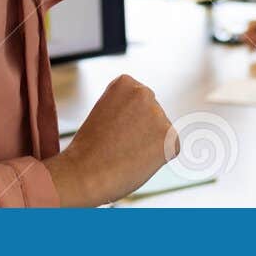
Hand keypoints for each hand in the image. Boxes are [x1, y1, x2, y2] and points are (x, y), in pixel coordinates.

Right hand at [43, 75, 176, 206]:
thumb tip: (156, 125)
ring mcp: (158, 113)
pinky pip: (170, 149)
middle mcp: (144, 91)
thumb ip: (129, 109)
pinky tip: (138, 161)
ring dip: (148, 144)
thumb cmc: (90, 150)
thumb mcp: (106, 113)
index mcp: (125, 82)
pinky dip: (158, 159)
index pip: (138, 102)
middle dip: (140, 131)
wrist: (85, 173)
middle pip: (152, 115)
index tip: (109, 130)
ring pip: (160, 132)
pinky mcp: (170, 136)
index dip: (125, 122)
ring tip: (126, 154)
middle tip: (118, 145)